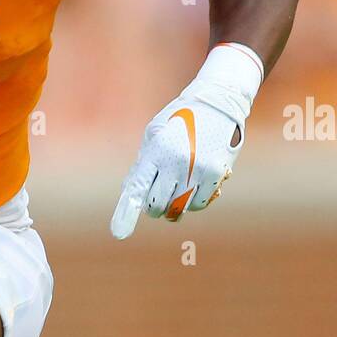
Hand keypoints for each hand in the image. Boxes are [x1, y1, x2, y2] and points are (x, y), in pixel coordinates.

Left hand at [111, 45, 262, 238]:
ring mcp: (198, 169)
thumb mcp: (154, 134)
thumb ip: (142, 164)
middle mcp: (176, 162)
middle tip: (155, 201)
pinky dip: (193, 202)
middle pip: (157, 205)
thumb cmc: (179, 119)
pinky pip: (200, 203)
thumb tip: (131, 194)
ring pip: (179, 208)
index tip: (119, 233)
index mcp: (156, 150)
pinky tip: (193, 187)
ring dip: (174, 206)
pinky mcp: (216, 173)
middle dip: (153, 208)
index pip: (138, 188)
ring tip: (175, 191)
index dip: (127, 212)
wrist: (217, 103)